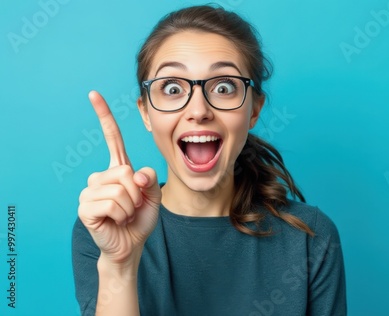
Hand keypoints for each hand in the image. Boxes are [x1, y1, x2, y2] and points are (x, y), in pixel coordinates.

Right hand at [78, 91, 160, 265]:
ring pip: (121, 188)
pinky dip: (123, 214)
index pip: (113, 139)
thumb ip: (149, 179)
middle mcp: (101, 176)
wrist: (131, 244)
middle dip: (138, 193)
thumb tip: (134, 174)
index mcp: (118, 169)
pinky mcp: (86, 206)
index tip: (94, 94)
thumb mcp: (153, 195)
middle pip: (126, 171)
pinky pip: (114, 203)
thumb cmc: (140, 218)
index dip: (104, 116)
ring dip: (131, 206)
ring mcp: (90, 191)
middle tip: (133, 206)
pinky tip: (116, 221)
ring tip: (124, 215)